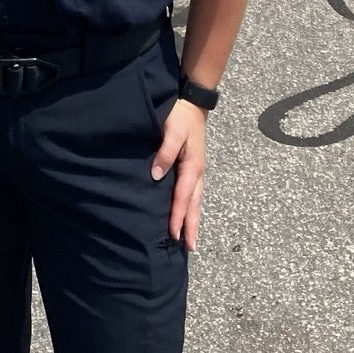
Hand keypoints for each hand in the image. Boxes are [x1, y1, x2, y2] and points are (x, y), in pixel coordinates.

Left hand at [151, 99, 208, 248]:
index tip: (173, 235)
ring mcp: (197, 171)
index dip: (177, 216)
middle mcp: (197, 173)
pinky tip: (186, 215)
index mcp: (192, 166)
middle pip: (194, 204)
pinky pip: (193, 193)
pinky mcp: (194, 168)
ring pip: (195, 201)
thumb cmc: (181, 117)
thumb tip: (156, 175)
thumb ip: (165, 152)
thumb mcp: (172, 131)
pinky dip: (191, 207)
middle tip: (189, 248)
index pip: (183, 196)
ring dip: (192, 219)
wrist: (193, 104)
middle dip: (191, 226)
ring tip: (190, 239)